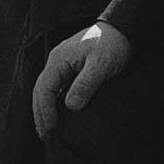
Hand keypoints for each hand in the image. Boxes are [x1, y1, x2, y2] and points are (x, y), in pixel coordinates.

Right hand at [32, 21, 132, 139]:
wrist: (123, 28)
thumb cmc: (112, 45)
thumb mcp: (100, 65)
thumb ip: (85, 84)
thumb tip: (70, 106)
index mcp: (58, 60)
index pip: (43, 89)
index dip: (44, 110)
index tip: (51, 128)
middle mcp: (56, 61)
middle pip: (41, 90)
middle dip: (40, 113)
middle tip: (45, 135)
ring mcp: (63, 64)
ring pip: (47, 89)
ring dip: (45, 108)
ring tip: (48, 128)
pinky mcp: (72, 67)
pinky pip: (57, 87)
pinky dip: (54, 102)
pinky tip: (59, 113)